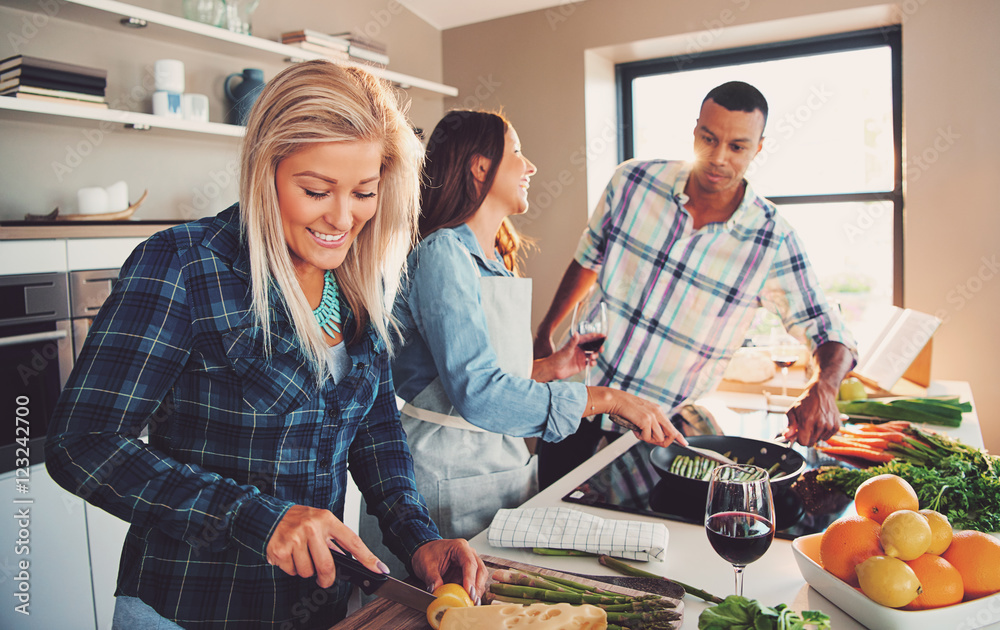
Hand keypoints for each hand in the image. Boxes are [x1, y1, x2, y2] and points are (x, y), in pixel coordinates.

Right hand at [266, 505, 383, 588]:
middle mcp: (312, 527)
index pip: (352, 541)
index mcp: (327, 519)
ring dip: (305, 570)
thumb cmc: (299, 520)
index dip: (367, 557)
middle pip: (327, 566)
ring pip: (308, 572)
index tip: (379, 568)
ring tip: (301, 555)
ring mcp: (295, 538)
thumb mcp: (320, 522)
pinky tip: (289, 555)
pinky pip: (292, 571)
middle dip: (327, 578)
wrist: (270, 516)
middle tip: (325, 579)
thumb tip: (351, 560)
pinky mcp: (280, 550)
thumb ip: (334, 540)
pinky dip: (291, 568)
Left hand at [411, 539, 487, 604]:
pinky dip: (472, 591)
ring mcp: (469, 562)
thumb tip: (436, 590)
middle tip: (473, 600)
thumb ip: (432, 578)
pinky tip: (468, 600)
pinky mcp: (467, 572)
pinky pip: (474, 581)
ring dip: (477, 590)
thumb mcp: (426, 565)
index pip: (469, 562)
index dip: (470, 578)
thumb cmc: (427, 553)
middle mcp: (468, 553)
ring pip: (480, 576)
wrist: (424, 552)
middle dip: (477, 586)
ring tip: (472, 602)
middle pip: (480, 569)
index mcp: (459, 547)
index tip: (469, 592)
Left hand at [532, 334, 597, 382]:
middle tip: (601, 349)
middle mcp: (580, 349)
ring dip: (595, 355)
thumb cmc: (558, 357)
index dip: (597, 337)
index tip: (604, 336)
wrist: (554, 369)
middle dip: (598, 347)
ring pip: (593, 354)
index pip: (589, 338)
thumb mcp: (567, 349)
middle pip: (593, 346)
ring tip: (592, 357)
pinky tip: (591, 363)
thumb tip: (576, 333)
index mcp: (577, 343)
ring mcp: (581, 357)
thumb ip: (573, 342)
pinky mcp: (581, 365)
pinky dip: (593, 363)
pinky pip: (591, 363)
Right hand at [599, 388, 687, 447]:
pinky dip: (640, 437)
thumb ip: (652, 423)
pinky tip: (635, 429)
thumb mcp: (644, 414)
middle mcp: (658, 413)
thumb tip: (657, 436)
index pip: (672, 426)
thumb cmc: (627, 408)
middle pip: (670, 434)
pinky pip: (647, 437)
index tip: (685, 443)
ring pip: (659, 438)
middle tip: (651, 440)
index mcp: (658, 411)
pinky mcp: (646, 421)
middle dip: (664, 442)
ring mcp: (653, 417)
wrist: (617, 400)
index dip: (679, 436)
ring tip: (640, 432)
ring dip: (649, 439)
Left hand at [783, 379, 841, 445]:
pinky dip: (824, 433)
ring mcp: (829, 426)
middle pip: (811, 443)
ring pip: (819, 440)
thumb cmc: (807, 401)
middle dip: (807, 437)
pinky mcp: (836, 426)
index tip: (799, 435)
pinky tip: (821, 424)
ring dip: (815, 435)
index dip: (800, 440)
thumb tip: (786, 436)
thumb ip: (790, 425)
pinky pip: (827, 437)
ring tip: (814, 423)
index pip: (803, 442)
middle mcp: (819, 424)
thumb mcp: (793, 410)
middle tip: (806, 428)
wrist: (822, 392)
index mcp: (807, 420)